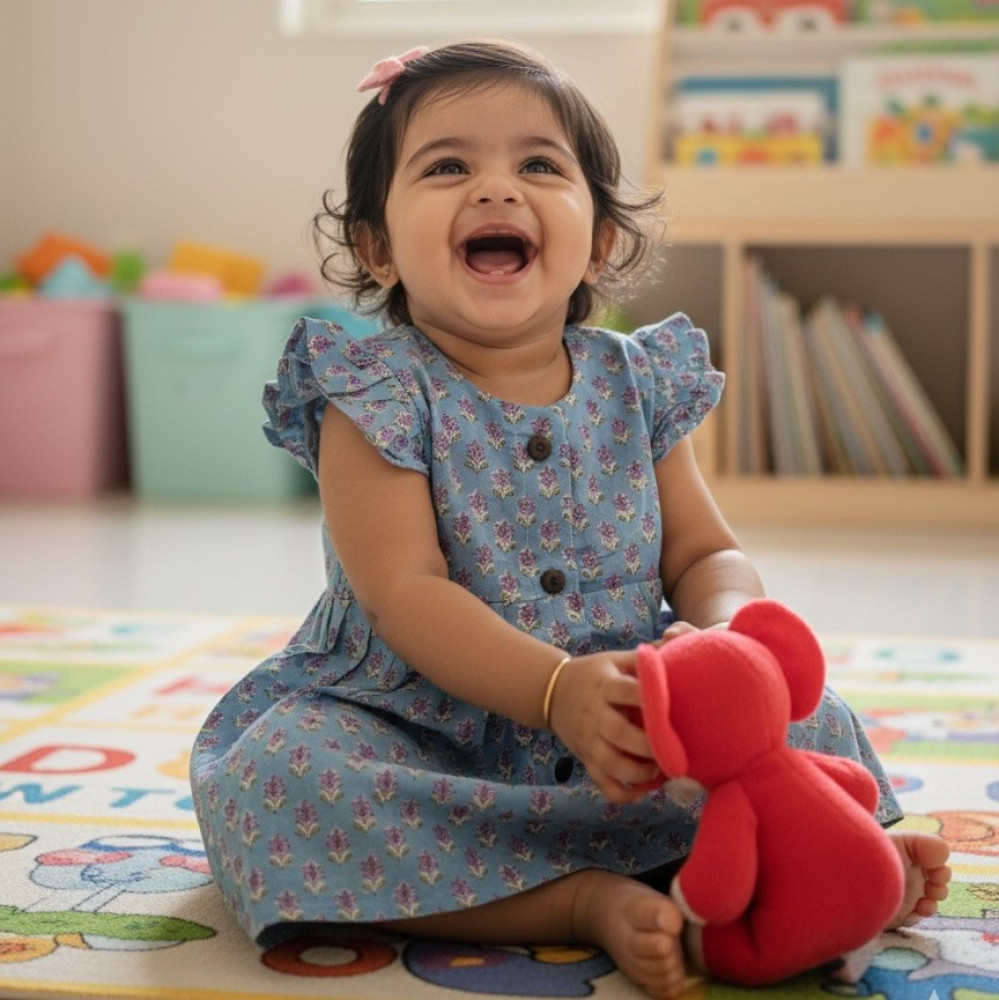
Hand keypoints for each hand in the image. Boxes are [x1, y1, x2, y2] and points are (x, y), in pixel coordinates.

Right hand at [547, 651, 661, 803]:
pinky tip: (643, 790)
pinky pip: (604, 784)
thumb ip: (643, 659)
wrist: (551, 691)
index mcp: (605, 685)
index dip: (652, 700)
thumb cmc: (594, 674)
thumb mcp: (614, 659)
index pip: (628, 691)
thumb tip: (678, 647)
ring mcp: (589, 740)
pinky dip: (624, 793)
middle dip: (650, 746)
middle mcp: (595, 714)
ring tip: (661, 770)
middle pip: (620, 734)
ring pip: (612, 765)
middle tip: (676, 751)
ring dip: (640, 773)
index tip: (676, 710)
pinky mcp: (586, 759)